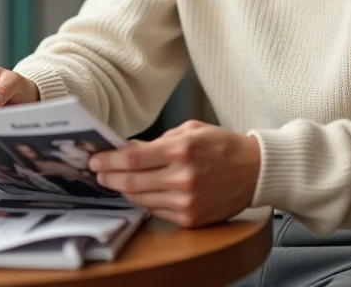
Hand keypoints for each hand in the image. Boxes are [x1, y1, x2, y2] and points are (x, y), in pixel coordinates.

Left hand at [88, 120, 260, 227]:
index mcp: (182, 150)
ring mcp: (187, 201)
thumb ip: (159, 141)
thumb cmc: (221, 146)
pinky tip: (141, 192)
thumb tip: (128, 149)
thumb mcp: (190, 131)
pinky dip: (145, 201)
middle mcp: (183, 178)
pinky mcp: (191, 218)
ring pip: (141, 199)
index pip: (133, 158)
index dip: (109, 160)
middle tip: (99, 173)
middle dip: (110, 177)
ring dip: (125, 191)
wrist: (254, 172)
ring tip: (116, 182)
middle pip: (132, 182)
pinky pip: (156, 211)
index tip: (96, 160)